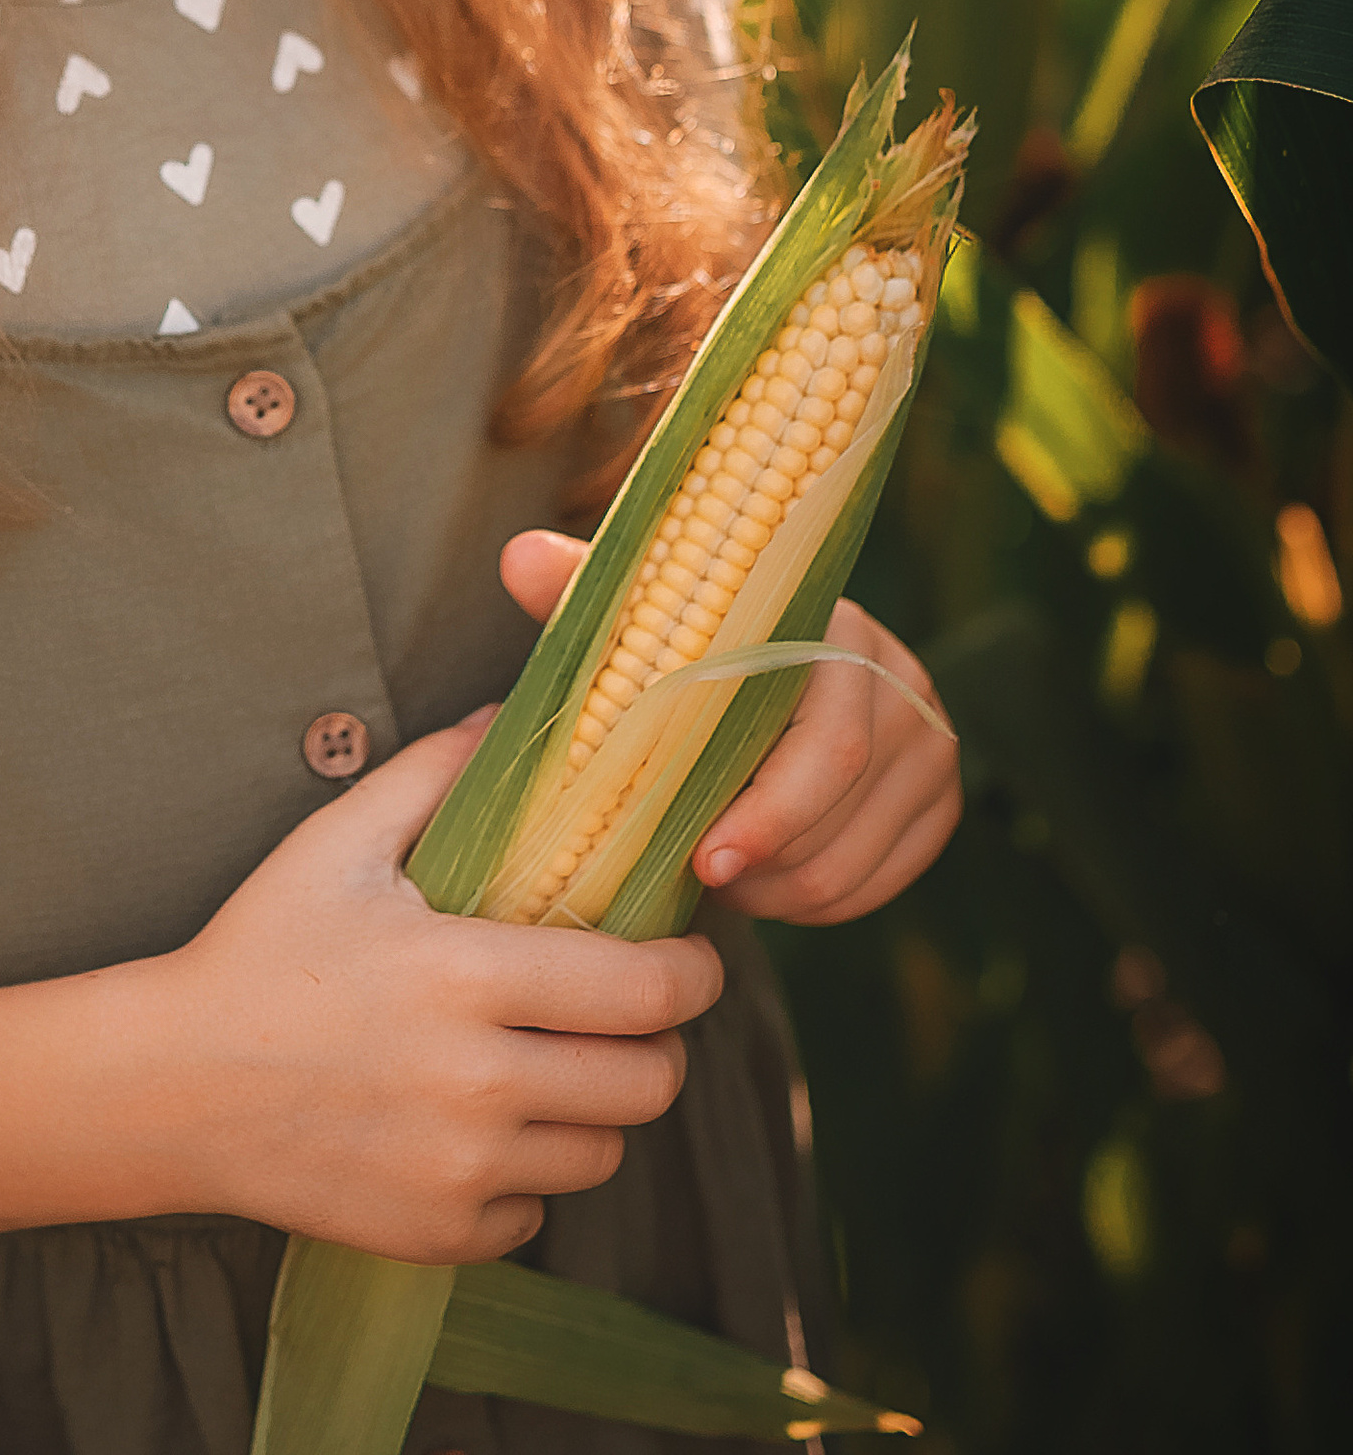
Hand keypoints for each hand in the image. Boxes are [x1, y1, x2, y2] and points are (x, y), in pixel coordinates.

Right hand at [165, 712, 724, 1266]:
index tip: (689, 959)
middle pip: (650, 1084)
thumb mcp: (337, 844)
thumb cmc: (258, 952)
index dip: (693, 973)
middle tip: (620, 1018)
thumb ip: (436, 772)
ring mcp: (459, 1169)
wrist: (168, 1087)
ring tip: (546, 1071)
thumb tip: (515, 714)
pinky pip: (535, 1212)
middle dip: (654, 1045)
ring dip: (591, 1111)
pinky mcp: (437, 1234)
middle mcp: (477, 1085)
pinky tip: (474, 1131)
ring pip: (602, 1153)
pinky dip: (523, 1177)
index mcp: (466, 976)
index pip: (646, 989)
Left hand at [500, 530, 961, 927]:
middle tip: (693, 876)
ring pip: (851, 865)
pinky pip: (875, 887)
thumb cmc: (685, 645)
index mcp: (836, 632)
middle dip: (759, 863)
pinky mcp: (937, 805)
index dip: (767, 814)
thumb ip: (585, 591)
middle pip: (840, 814)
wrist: (759, 667)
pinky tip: (759, 877)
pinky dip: (811, 900)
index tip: (704, 861)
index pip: (828, 745)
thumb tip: (517, 555)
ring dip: (774, 889)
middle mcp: (902, 682)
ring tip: (714, 869)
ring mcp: (930, 748)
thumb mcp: (639, 620)